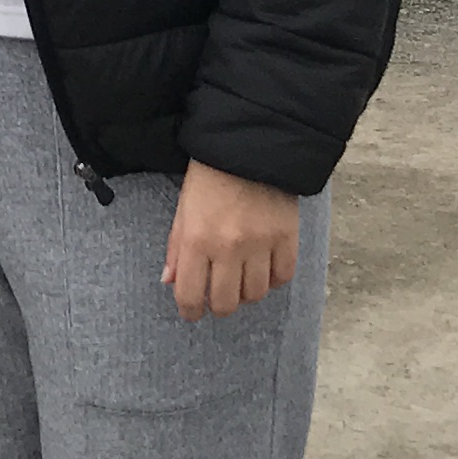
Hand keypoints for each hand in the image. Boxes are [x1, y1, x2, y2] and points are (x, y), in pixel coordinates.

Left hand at [162, 160, 303, 319]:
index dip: (190, 311)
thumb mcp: (183, 209)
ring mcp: (260, 244)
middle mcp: (227, 247)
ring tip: (241, 279)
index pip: (190, 296)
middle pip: (225, 303)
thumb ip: (176, 248)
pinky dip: (273, 279)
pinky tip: (265, 269)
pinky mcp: (287, 238)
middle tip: (218, 297)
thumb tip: (170, 282)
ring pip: (255, 295)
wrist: (250, 146)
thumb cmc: (210, 176)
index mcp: (196, 240)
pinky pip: (282, 278)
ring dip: (246, 293)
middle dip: (218, 306)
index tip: (192, 312)